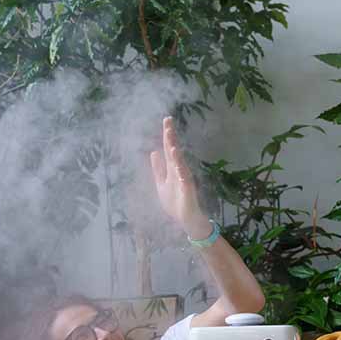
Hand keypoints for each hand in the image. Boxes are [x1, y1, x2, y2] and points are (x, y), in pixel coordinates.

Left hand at [149, 117, 210, 238]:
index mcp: (171, 168)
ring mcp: (183, 178)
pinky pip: (183, 176)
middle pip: (173, 150)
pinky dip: (180, 167)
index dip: (167, 135)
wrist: (186, 219)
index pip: (168, 148)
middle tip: (167, 121)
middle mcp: (178, 170)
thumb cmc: (175, 202)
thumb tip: (153, 152)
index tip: (166, 120)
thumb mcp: (161, 183)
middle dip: (170, 136)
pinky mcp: (187, 187)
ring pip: (178, 161)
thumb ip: (158, 169)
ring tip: (169, 136)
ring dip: (173, 149)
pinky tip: (176, 160)